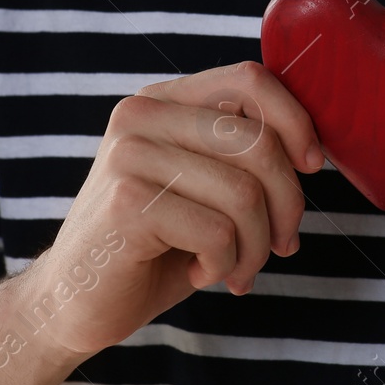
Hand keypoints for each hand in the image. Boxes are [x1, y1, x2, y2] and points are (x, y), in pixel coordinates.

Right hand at [24, 61, 323, 360]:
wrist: (71, 304)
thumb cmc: (154, 246)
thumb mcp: (203, 186)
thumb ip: (243, 155)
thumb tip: (314, 151)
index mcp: (164, 100)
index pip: (250, 80)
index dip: (296, 120)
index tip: (311, 166)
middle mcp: (141, 116)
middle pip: (259, 143)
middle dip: (287, 205)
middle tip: (280, 245)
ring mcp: (129, 156)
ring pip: (245, 193)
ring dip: (256, 246)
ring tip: (236, 268)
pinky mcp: (126, 204)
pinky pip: (218, 232)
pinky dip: (224, 265)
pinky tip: (199, 272)